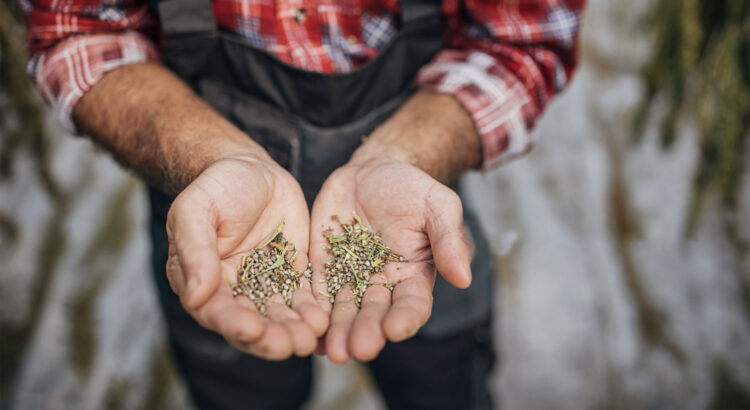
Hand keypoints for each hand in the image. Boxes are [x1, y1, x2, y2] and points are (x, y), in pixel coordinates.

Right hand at [166, 156, 328, 359]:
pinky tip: (326, 320)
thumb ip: (195, 251)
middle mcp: (233, 292)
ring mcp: (264, 286)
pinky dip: (313, 311)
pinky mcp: (292, 276)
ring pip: (279, 317)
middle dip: (271, 338)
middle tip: (291, 345)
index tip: (252, 330)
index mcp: (202, 282)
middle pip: (252, 324)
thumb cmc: (216, 187)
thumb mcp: (197, 211)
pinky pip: (303, 299)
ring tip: (312, 338)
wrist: (251, 169)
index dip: (234, 324)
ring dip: (295, 330)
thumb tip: (196, 295)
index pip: (217, 312)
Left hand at [309, 158, 472, 362]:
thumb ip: (449, 239)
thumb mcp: (438, 204)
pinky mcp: (323, 268)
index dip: (405, 318)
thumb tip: (464, 279)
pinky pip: (316, 292)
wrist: (373, 171)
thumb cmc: (412, 188)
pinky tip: (305, 328)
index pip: (413, 304)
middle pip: (374, 314)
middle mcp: (383, 284)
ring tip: (332, 351)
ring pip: (344, 311)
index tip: (395, 329)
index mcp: (414, 274)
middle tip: (358, 350)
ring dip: (338, 332)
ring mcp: (350, 278)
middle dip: (366, 332)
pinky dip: (312, 312)